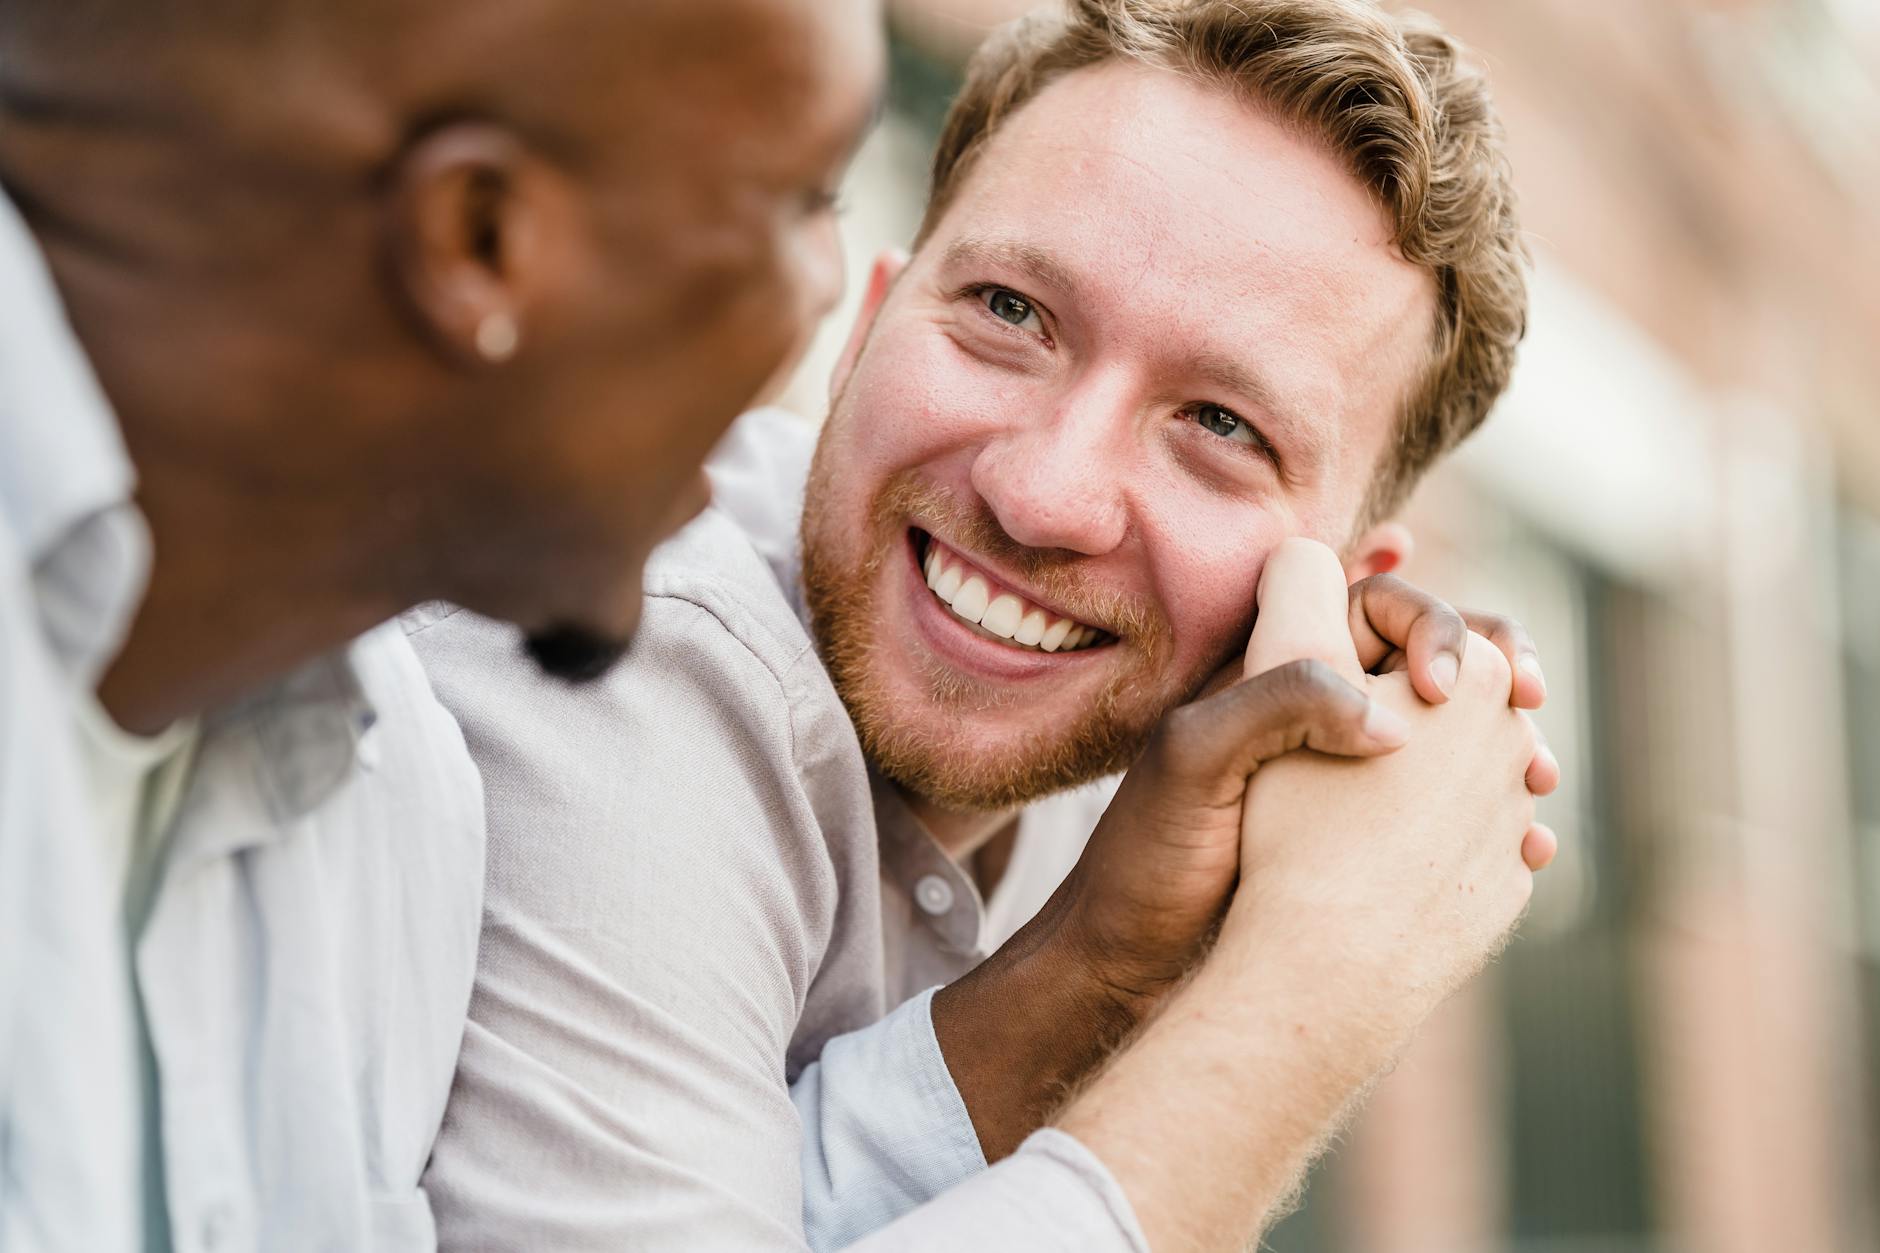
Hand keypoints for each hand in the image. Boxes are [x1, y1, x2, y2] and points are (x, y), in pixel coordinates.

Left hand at [935, 542, 1552, 1157]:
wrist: (1132, 963)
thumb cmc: (1148, 856)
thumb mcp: (1194, 759)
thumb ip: (1279, 703)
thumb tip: (1390, 716)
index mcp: (1272, 668)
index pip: (1373, 602)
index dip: (1424, 620)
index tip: (1442, 683)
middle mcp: (1316, 709)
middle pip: (1431, 659)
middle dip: (1492, 668)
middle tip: (1528, 698)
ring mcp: (1348, 776)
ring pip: (1452, 734)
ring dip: (1505, 741)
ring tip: (1537, 775)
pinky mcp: (1368, 840)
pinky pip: (1451, 808)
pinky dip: (1496, 813)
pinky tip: (1527, 838)